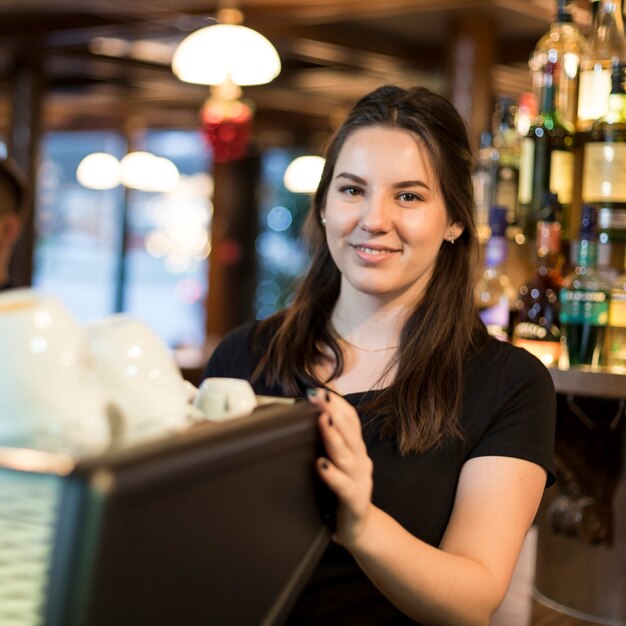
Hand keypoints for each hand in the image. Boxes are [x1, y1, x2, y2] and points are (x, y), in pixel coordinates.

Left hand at [307, 388, 373, 548]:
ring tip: (321, 421)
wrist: (360, 531)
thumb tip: (311, 416)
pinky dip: (332, 474)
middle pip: (349, 431)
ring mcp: (359, 480)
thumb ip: (329, 443)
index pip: (350, 419)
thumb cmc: (343, 493)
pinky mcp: (354, 500)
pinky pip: (342, 486)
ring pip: (346, 455)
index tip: (320, 389)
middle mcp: (360, 461)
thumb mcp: (338, 463)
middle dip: (333, 411)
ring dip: (333, 436)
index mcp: (356, 450)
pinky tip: (321, 465)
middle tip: (319, 396)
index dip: (337, 404)